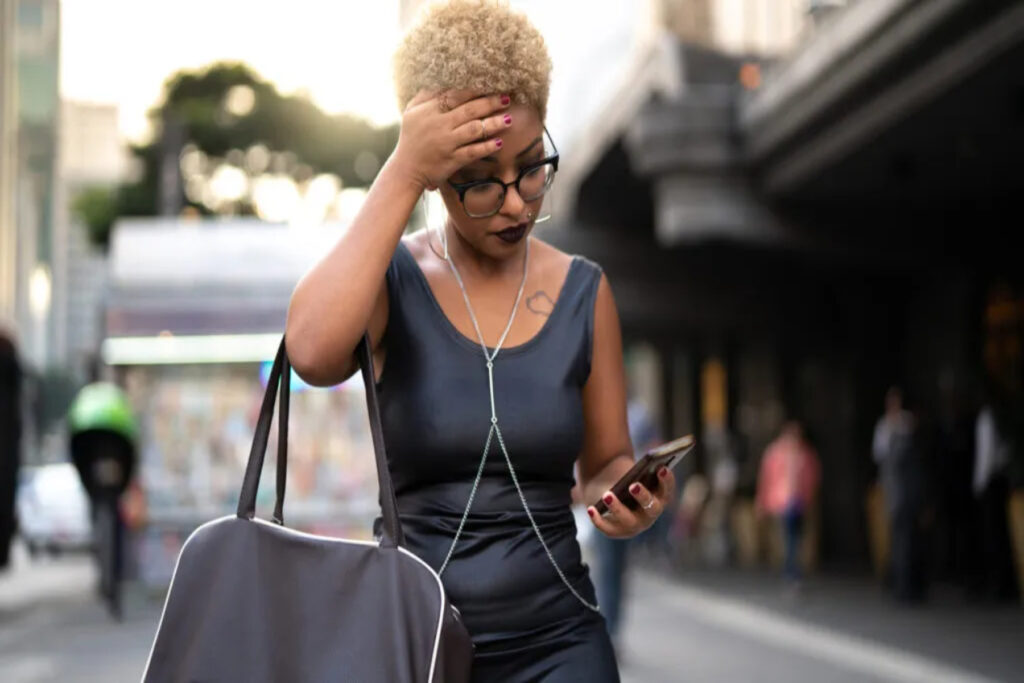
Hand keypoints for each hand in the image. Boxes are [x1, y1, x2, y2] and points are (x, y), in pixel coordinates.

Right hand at [391, 89, 512, 190]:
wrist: (406, 170)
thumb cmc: (410, 139)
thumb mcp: (411, 112)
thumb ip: (426, 96)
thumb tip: (443, 81)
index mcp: (429, 110)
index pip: (455, 96)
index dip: (474, 90)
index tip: (490, 85)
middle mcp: (438, 125)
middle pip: (469, 110)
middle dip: (490, 103)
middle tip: (507, 98)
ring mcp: (446, 143)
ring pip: (474, 130)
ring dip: (493, 123)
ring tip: (509, 119)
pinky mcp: (452, 160)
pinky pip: (473, 152)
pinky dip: (487, 147)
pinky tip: (500, 142)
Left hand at [586, 467, 676, 538]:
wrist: (610, 493)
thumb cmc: (627, 479)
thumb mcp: (634, 472)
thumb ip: (641, 467)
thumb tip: (643, 456)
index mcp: (660, 496)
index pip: (667, 489)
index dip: (667, 480)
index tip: (661, 467)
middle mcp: (650, 514)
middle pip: (651, 507)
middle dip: (643, 497)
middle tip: (634, 486)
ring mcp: (634, 525)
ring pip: (628, 520)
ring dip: (618, 508)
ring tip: (607, 495)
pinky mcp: (616, 531)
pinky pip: (608, 528)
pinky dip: (599, 520)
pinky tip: (591, 509)